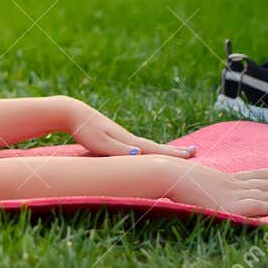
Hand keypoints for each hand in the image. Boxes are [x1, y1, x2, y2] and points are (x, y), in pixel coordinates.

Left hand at [69, 99, 197, 158]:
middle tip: (195, 152)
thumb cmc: (85, 130)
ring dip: (163, 150)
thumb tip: (140, 153)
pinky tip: (146, 152)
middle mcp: (129, 139)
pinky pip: (137, 146)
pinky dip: (148, 150)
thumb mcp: (100, 143)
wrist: (72, 113)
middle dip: (175, 151)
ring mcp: (122, 137)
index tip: (193, 155)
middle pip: (156, 147)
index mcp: (129, 141)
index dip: (174, 154)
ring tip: (177, 153)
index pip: (156, 150)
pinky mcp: (115, 138)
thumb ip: (119, 150)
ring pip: (147, 146)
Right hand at [157, 158, 267, 217]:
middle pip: (265, 182)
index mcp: (223, 179)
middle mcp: (232, 185)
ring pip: (266, 193)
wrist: (166, 172)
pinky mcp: (231, 206)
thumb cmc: (169, 173)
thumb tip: (189, 157)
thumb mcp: (185, 174)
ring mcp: (232, 195)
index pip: (254, 175)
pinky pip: (257, 206)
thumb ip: (192, 174)